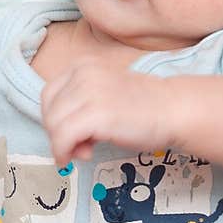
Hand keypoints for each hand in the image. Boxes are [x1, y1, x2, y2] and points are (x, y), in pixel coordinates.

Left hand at [40, 56, 174, 166]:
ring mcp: (88, 92)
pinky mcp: (95, 114)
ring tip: (85, 150)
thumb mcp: (104, 93)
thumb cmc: (143, 106)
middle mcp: (82, 74)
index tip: (71, 132)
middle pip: (49, 111)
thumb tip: (61, 133)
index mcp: (83, 66)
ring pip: (54, 126)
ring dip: (64, 145)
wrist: (173, 109)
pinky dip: (64, 152)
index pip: (49, 95)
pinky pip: (63, 138)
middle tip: (80, 145)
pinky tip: (81, 156)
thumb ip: (80, 105)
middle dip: (59, 133)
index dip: (56, 118)